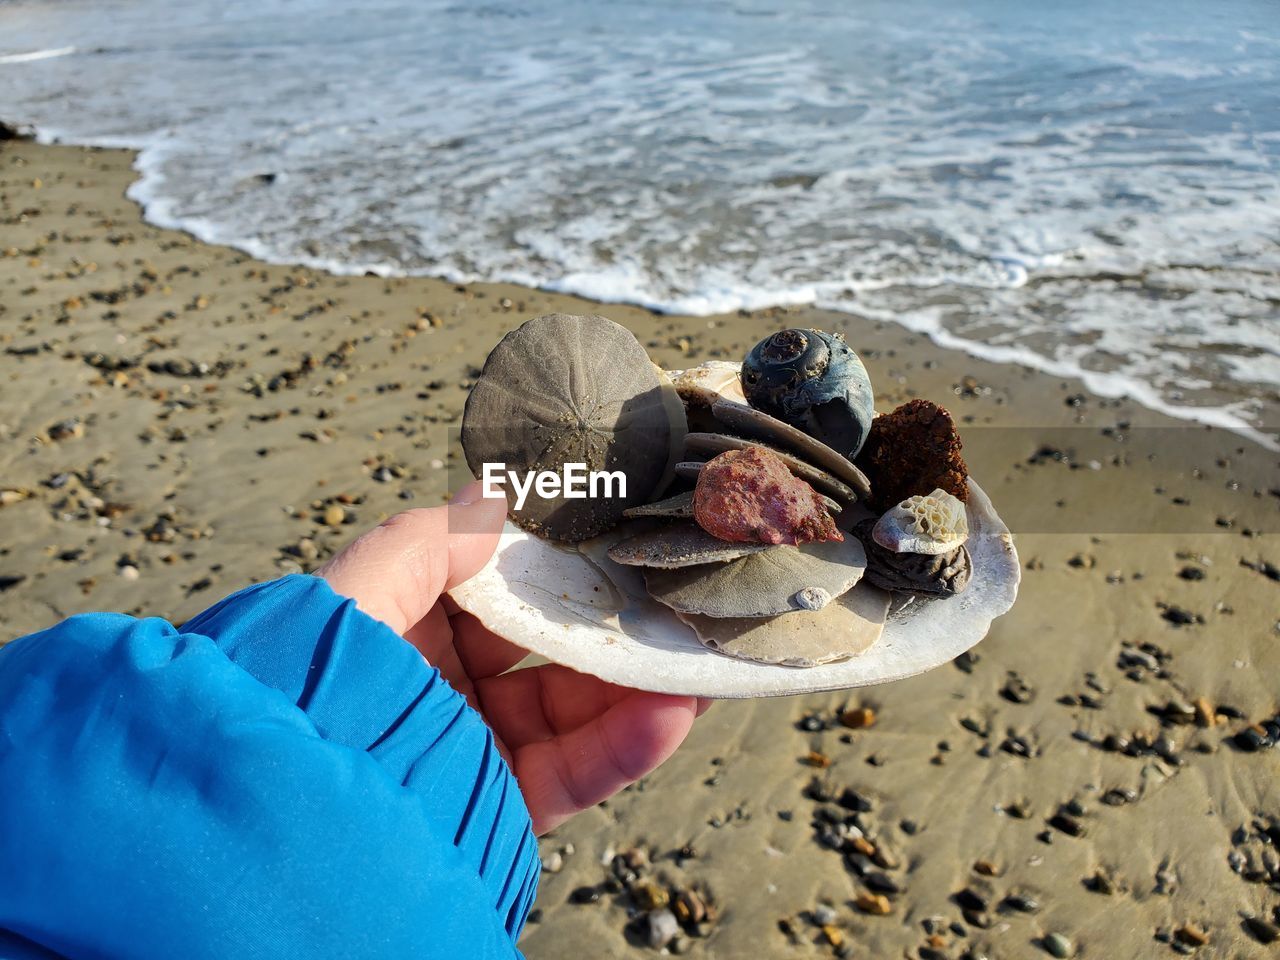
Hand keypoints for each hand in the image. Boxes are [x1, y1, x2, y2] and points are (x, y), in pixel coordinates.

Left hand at [316, 483, 708, 833]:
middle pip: (547, 641)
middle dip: (615, 616)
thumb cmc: (307, 693)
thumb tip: (492, 496)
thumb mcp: (353, 598)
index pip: (494, 584)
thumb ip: (423, 543)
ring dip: (642, 678)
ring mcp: (477, 745)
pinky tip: (674, 708)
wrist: (287, 826)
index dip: (554, 559)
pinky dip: (629, 742)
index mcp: (402, 628)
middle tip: (678, 587)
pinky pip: (578, 770)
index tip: (614, 530)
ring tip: (700, 647)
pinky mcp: (505, 804)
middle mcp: (443, 684)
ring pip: (577, 705)